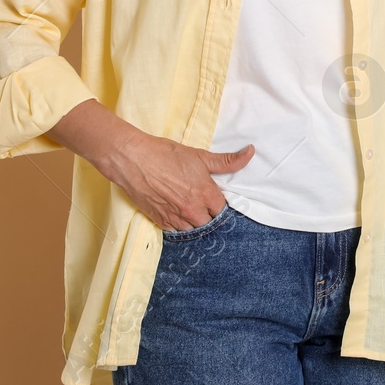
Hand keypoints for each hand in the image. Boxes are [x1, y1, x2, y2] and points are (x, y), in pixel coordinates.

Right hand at [103, 130, 254, 231]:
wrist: (133, 160)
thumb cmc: (166, 155)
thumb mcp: (200, 156)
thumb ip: (227, 161)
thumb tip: (250, 153)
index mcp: (206, 194)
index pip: (223, 209)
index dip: (220, 204)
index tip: (215, 198)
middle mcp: (192, 210)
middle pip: (209, 222)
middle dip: (208, 214)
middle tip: (202, 204)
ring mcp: (175, 218)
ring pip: (193, 230)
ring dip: (194, 222)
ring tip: (190, 210)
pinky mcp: (160, 221)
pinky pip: (175, 232)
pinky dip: (179, 226)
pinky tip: (177, 215)